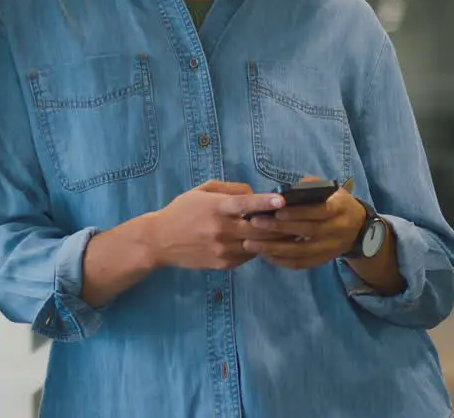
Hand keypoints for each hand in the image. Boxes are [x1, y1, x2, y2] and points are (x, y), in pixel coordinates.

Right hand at [144, 181, 289, 270]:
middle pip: (258, 228)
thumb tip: (255, 193)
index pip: (244, 204)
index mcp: (216, 208)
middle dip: (278, 223)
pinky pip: (249, 256)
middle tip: (293, 218)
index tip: (282, 200)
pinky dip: (258, 248)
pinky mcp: (223, 264)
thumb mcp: (202, 191)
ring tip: (287, 231)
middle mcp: (221, 230)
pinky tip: (263, 241)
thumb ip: (230, 189)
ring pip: (257, 244)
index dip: (265, 202)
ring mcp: (222, 249)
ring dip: (272, 238)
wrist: (160, 241)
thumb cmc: (183, 210)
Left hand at [242, 181, 366, 270]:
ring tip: (251, 244)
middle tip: (255, 223)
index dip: (298, 212)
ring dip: (274, 249)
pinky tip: (264, 256)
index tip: (276, 211)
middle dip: (279, 228)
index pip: (318, 211)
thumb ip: (310, 187)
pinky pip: (300, 263)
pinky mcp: (322, 260)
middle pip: (306, 231)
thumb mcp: (330, 190)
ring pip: (300, 252)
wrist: (358, 229)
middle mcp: (336, 230)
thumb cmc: (337, 203)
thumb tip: (285, 192)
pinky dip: (281, 261)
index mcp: (339, 209)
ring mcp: (329, 248)